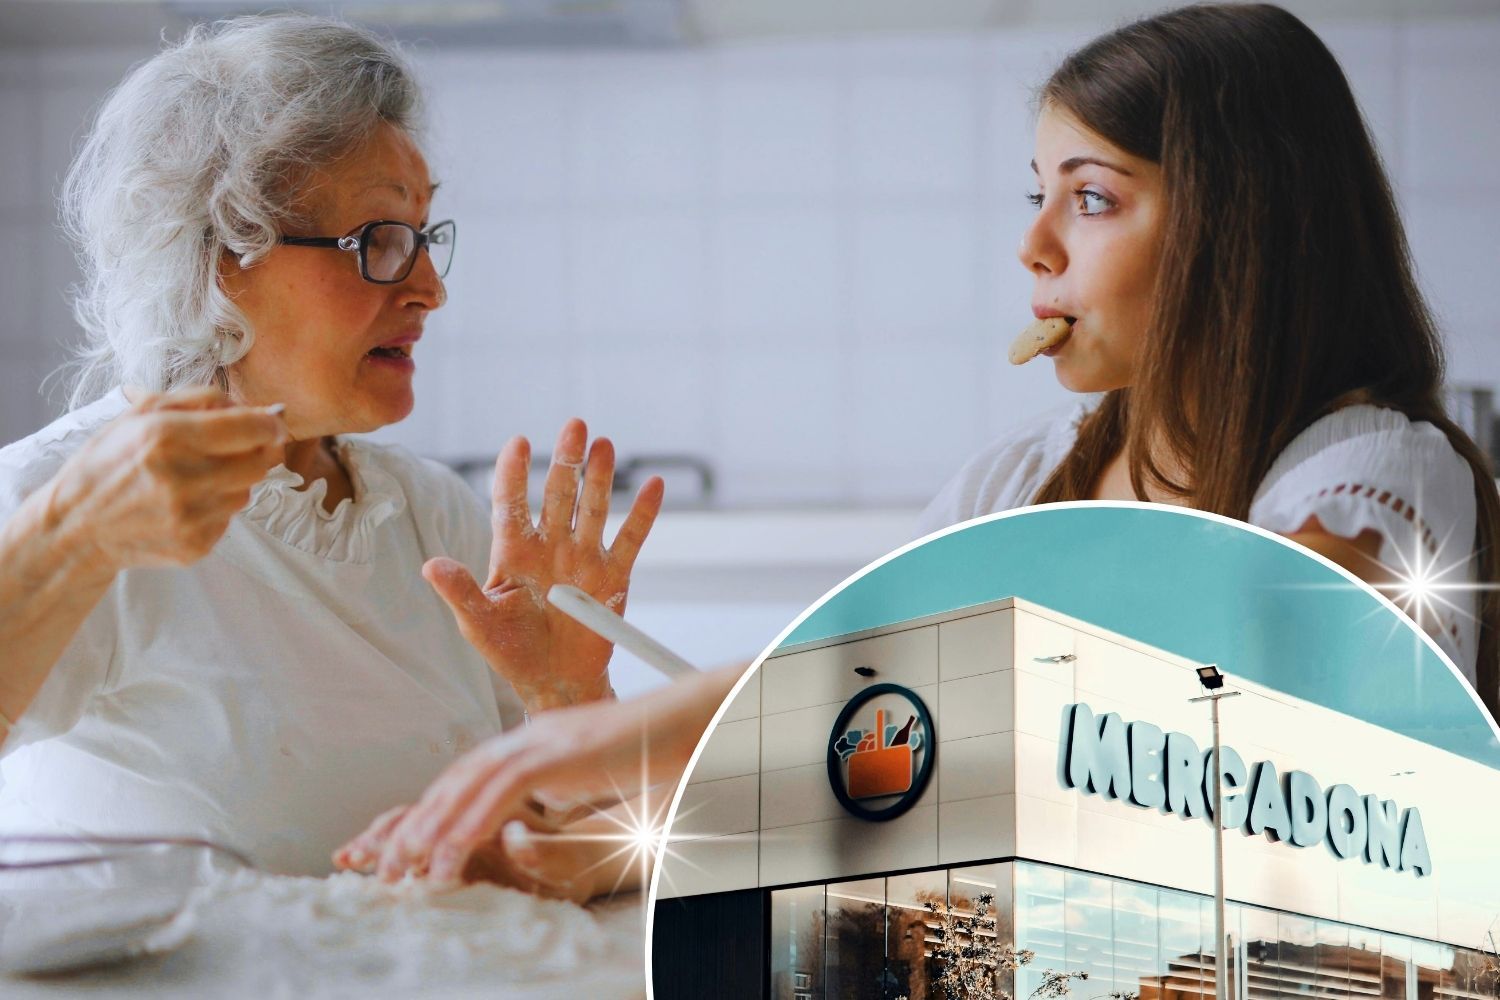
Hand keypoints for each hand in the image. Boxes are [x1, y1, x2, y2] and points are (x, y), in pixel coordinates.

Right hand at [42, 386, 285, 575]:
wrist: (76, 526)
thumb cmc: (109, 463)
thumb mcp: (141, 415)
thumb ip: (200, 400)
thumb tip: (256, 408)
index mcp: (166, 437)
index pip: (251, 429)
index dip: (269, 424)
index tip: (271, 422)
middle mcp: (182, 479)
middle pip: (260, 461)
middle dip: (258, 450)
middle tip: (240, 446)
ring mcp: (190, 517)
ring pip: (248, 490)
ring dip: (235, 479)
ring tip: (198, 476)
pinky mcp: (195, 545)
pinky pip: (229, 518)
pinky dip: (217, 506)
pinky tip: (186, 502)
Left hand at [332, 664, 744, 887]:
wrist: (690, 719)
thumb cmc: (653, 748)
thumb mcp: (594, 771)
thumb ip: (562, 786)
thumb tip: (541, 811)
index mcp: (536, 739)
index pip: (472, 774)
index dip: (437, 811)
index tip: (412, 848)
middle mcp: (530, 735)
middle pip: (458, 777)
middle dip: (419, 823)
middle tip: (389, 865)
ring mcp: (542, 739)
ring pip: (470, 784)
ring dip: (435, 828)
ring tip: (410, 869)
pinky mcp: (558, 751)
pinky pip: (501, 789)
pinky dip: (472, 820)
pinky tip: (452, 849)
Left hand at [422, 418, 663, 711]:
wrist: (554, 681)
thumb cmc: (510, 651)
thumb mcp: (478, 624)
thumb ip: (460, 592)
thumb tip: (430, 565)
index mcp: (513, 552)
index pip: (511, 504)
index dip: (513, 473)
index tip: (518, 442)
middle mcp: (550, 546)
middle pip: (558, 495)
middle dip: (566, 461)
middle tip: (574, 425)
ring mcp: (583, 558)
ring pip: (592, 509)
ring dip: (598, 477)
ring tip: (604, 445)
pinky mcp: (613, 577)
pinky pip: (630, 540)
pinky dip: (643, 514)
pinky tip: (652, 485)